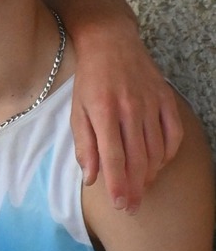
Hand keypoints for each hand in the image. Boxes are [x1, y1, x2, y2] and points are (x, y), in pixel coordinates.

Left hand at [70, 34, 182, 213]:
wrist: (111, 43)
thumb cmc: (90, 80)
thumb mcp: (77, 111)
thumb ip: (84, 145)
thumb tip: (91, 177)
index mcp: (104, 112)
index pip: (114, 157)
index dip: (118, 184)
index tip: (119, 205)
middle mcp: (131, 109)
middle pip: (138, 159)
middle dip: (135, 188)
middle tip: (130, 207)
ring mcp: (151, 104)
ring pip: (156, 150)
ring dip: (150, 175)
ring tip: (141, 190)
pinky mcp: (166, 99)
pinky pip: (174, 134)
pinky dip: (168, 154)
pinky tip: (158, 165)